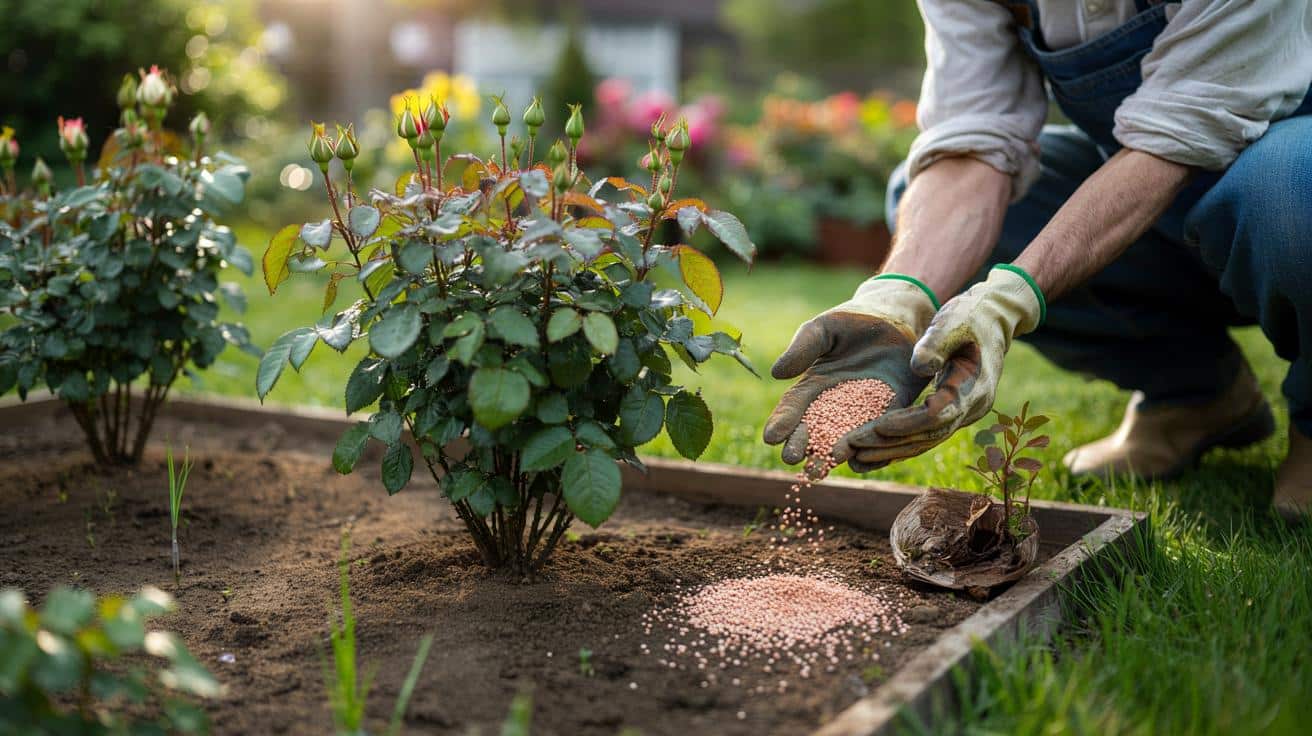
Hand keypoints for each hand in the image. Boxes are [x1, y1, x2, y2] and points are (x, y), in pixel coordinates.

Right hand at [764, 277, 937, 471]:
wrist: (896, 317)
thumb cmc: (853, 320)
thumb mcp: (823, 329)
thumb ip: (802, 348)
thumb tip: (776, 373)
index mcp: (814, 385)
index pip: (794, 407)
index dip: (782, 422)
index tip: (770, 437)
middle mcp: (837, 405)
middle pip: (816, 430)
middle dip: (803, 445)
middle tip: (791, 460)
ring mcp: (865, 412)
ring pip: (846, 438)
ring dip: (832, 454)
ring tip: (821, 467)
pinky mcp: (895, 411)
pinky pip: (882, 434)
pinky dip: (870, 450)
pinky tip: (858, 462)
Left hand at [848, 266, 1043, 466]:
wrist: (992, 321)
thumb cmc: (969, 316)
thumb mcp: (953, 320)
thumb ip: (937, 342)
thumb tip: (919, 368)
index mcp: (973, 386)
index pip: (937, 414)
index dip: (907, 422)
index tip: (877, 426)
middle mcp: (972, 407)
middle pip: (928, 435)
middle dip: (891, 443)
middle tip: (854, 447)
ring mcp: (963, 413)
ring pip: (926, 440)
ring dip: (891, 450)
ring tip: (854, 458)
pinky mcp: (952, 414)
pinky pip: (924, 434)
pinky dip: (898, 444)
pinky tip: (868, 453)